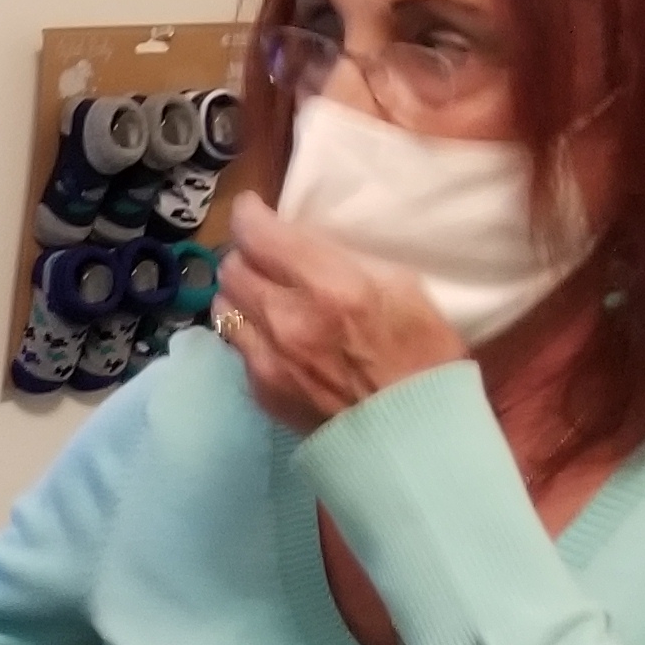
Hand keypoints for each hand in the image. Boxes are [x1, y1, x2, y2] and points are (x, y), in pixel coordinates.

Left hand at [214, 192, 471, 431]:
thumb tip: (306, 243)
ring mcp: (266, 358)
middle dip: (245, 254)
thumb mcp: (403, 286)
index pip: (259, 235)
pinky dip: (247, 330)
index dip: (249, 216)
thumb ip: (346, 260)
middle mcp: (288, 319)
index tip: (253, 210)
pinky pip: (235, 344)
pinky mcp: (258, 387)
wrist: (410, 434)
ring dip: (239, 292)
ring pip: (223, 304)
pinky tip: (272, 333)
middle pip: (232, 266)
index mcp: (332, 286)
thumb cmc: (422, 356)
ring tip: (263, 292)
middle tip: (264, 253)